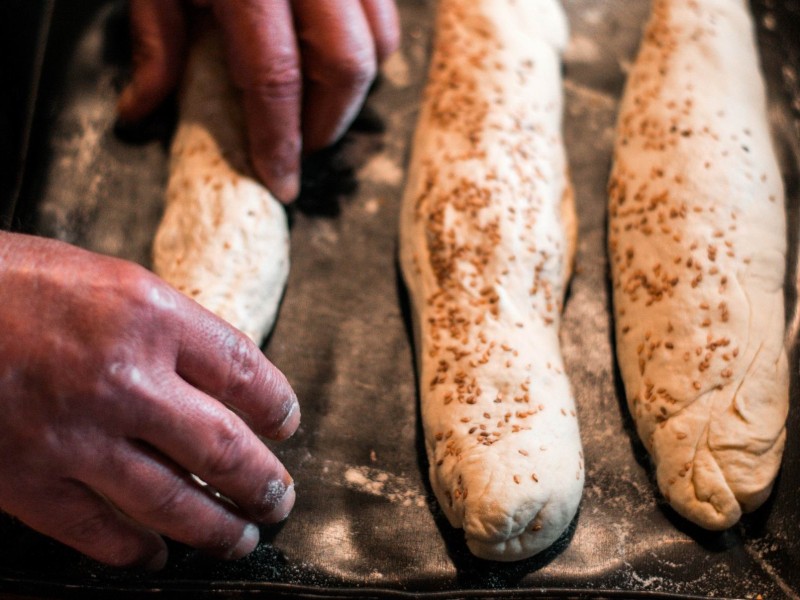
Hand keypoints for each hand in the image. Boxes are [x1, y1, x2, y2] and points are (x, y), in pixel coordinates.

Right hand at [0, 232, 299, 567]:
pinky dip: (136, 550)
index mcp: (148, 315)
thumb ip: (168, 328)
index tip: (287, 425)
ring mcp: (74, 436)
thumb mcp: (106, 280)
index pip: (245, 371)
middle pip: (223, 447)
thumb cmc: (11, 284)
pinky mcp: (26, 480)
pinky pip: (99, 532)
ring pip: (172, 501)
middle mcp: (121, 377)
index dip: (278, 407)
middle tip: (278, 498)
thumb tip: (221, 375)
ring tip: (242, 537)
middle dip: (262, 482)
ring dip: (218, 528)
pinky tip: (156, 554)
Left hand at [117, 0, 400, 202]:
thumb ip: (154, 39)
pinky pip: (384, 11)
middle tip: (302, 146)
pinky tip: (332, 55)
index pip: (276, 79)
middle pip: (347, 67)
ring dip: (354, 88)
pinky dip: (368, 46)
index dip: (282, 140)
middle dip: (330, 122)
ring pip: (381, 41)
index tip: (283, 181)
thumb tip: (142, 109)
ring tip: (318, 104)